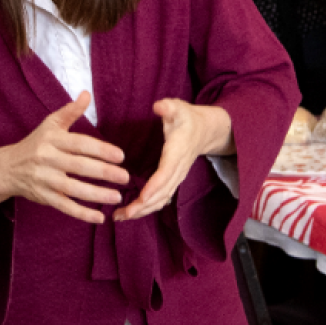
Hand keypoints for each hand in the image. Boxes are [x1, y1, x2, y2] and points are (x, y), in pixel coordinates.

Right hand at [0, 92, 128, 223]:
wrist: (8, 168)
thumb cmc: (35, 143)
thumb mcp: (50, 125)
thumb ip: (70, 111)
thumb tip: (87, 94)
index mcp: (52, 140)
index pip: (80, 144)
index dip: (101, 150)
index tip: (120, 156)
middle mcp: (48, 159)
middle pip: (79, 166)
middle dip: (104, 172)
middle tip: (125, 177)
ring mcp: (45, 180)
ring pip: (73, 188)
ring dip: (97, 194)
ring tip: (117, 196)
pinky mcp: (44, 197)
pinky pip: (65, 206)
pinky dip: (82, 213)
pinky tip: (99, 217)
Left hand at [117, 100, 231, 221]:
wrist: (205, 130)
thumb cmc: (187, 118)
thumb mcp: (178, 108)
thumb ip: (168, 107)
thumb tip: (159, 107)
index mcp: (176, 154)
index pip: (165, 175)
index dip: (153, 188)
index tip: (139, 199)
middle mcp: (177, 170)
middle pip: (161, 194)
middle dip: (142, 207)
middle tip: (120, 215)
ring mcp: (176, 178)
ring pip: (160, 200)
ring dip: (142, 211)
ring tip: (121, 217)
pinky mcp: (172, 181)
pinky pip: (161, 198)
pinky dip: (147, 207)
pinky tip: (132, 212)